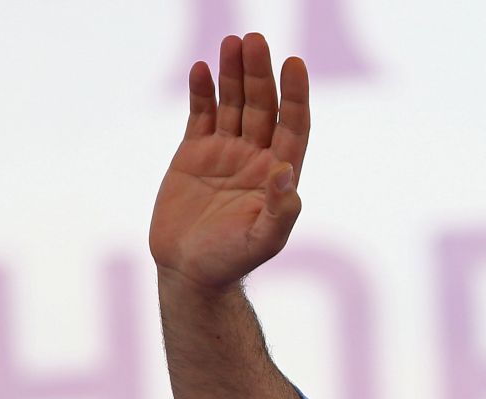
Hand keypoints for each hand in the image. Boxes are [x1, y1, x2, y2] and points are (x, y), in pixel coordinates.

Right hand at [149, 32, 310, 293]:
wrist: (190, 271)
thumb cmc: (232, 261)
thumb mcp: (263, 240)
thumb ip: (280, 210)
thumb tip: (287, 174)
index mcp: (278, 173)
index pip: (293, 125)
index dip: (295, 95)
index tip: (294, 63)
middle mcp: (255, 156)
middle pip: (263, 105)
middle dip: (260, 73)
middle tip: (255, 39)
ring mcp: (225, 151)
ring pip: (233, 103)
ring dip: (233, 73)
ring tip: (232, 42)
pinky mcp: (194, 151)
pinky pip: (201, 113)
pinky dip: (201, 91)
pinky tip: (200, 69)